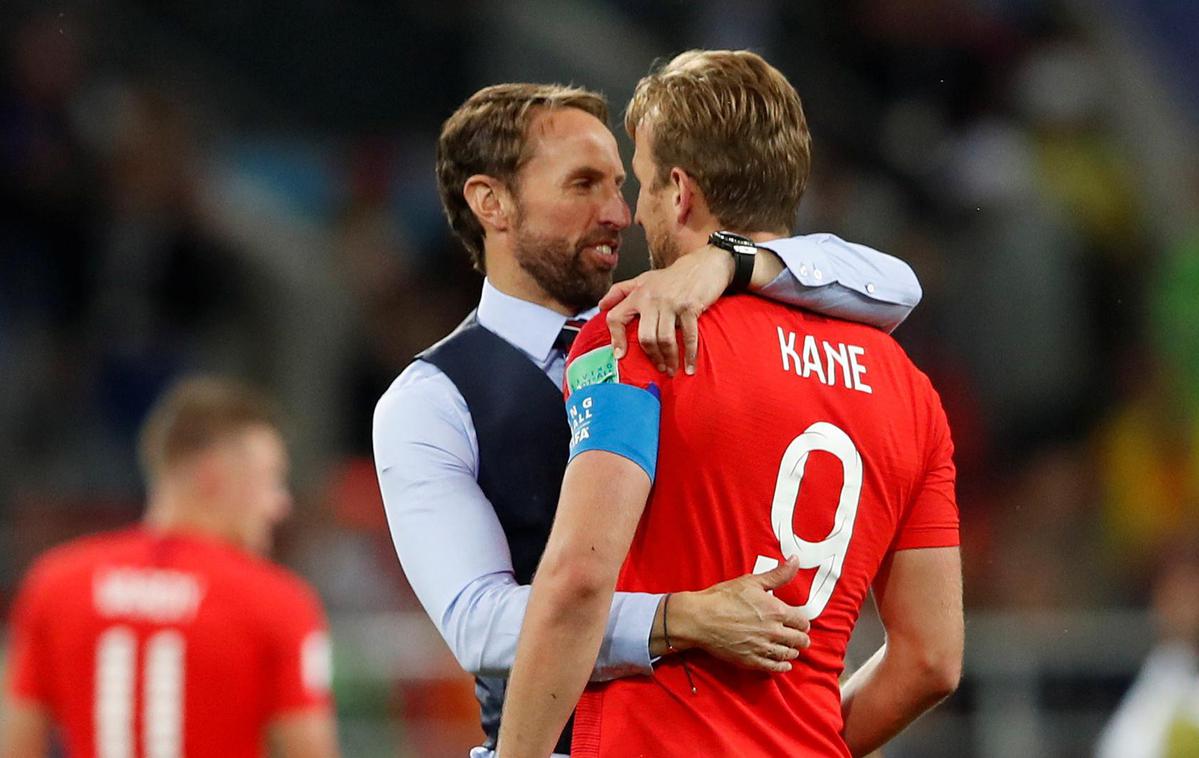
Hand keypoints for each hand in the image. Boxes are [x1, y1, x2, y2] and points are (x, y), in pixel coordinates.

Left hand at [600, 245, 733, 374]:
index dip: (615, 338)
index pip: (616, 317)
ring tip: (671, 368)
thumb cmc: (673, 276)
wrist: (704, 264)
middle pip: (645, 336)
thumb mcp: (644, 279)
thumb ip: (621, 291)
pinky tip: (689, 366)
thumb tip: (601, 306)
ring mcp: (671, 303)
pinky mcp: (690, 307)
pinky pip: (688, 336)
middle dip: (652, 356)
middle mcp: (651, 298)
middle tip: (657, 366)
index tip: (619, 355)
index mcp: (638, 294)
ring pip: (664, 339)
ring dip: (668, 358)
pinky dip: (689, 355)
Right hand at [663, 557, 810, 672]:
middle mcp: (773, 631)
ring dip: (792, 651)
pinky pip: (774, 667)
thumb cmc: (723, 598)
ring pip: (788, 654)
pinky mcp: (751, 660)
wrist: (700, 618)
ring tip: (791, 648)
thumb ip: (778, 574)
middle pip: (799, 639)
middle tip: (798, 636)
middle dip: (801, 637)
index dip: (802, 621)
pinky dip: (782, 666)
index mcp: (776, 611)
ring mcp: (762, 647)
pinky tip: (784, 665)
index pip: (802, 621)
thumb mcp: (752, 581)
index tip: (800, 622)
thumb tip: (795, 561)